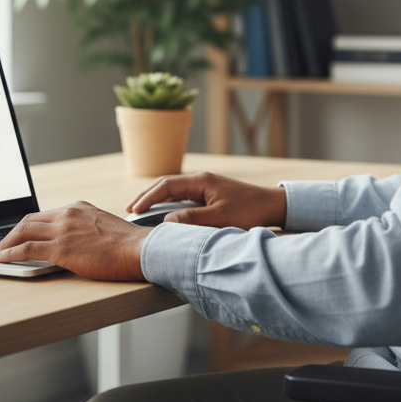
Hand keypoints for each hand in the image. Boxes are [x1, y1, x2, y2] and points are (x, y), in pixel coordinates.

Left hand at [0, 202, 148, 280]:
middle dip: (12, 233)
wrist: (138, 249)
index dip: (27, 226)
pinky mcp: (61, 248)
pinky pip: (26, 249)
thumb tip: (73, 242)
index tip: (19, 235)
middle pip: (29, 220)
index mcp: (78, 207)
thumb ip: (84, 229)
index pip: (44, 214)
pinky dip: (9, 253)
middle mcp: (68, 213)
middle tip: (1, 244)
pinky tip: (1, 259)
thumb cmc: (126, 245)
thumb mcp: (102, 227)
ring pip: (23, 232)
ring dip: (5, 243)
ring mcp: (63, 229)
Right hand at [126, 172, 286, 229]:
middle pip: (166, 185)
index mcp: (201, 180)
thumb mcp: (220, 218)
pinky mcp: (209, 195)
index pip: (167, 185)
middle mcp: (201, 180)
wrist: (271, 206)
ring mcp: (205, 187)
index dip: (148, 197)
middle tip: (129, 210)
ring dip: (156, 200)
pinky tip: (162, 214)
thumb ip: (192, 219)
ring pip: (174, 191)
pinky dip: (169, 204)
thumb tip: (166, 222)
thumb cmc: (249, 211)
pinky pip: (183, 197)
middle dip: (146, 196)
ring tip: (139, 212)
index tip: (133, 210)